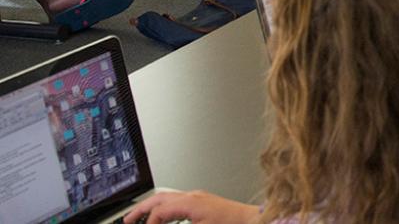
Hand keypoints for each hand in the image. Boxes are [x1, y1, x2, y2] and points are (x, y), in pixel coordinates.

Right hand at [124, 190, 258, 223]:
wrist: (252, 222)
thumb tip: (158, 223)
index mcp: (190, 202)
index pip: (159, 211)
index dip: (147, 223)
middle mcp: (193, 196)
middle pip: (159, 198)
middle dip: (140, 209)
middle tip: (127, 220)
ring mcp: (199, 197)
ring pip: (168, 197)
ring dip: (152, 207)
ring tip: (140, 218)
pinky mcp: (204, 202)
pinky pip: (178, 201)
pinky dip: (165, 208)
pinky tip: (163, 218)